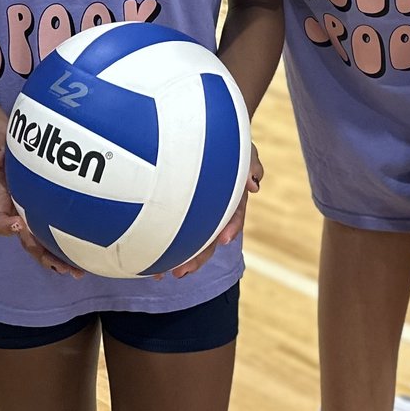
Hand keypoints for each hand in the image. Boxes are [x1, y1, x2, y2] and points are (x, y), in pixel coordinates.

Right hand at [0, 124, 82, 277]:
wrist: (7, 146)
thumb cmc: (0, 146)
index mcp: (3, 202)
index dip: (6, 227)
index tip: (18, 224)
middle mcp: (17, 215)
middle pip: (27, 242)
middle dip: (44, 255)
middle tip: (62, 266)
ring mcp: (32, 217)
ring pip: (43, 245)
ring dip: (59, 260)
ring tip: (78, 272)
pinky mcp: (46, 214)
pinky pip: (56, 235)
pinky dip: (69, 247)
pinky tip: (88, 256)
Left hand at [166, 146, 260, 277]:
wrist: (210, 135)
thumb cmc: (226, 140)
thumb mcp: (242, 147)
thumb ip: (251, 162)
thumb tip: (255, 183)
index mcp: (233, 196)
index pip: (235, 214)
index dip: (231, 228)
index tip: (224, 239)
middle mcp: (217, 209)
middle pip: (211, 237)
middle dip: (199, 256)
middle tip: (182, 271)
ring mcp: (201, 212)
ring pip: (194, 240)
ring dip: (183, 259)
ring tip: (167, 274)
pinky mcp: (184, 212)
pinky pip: (177, 232)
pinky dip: (168, 249)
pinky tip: (155, 264)